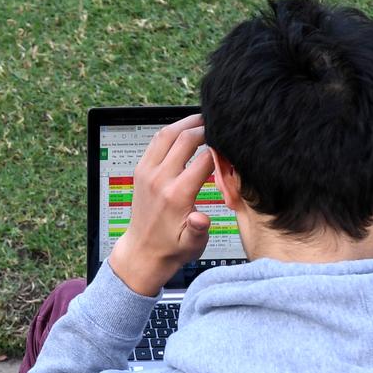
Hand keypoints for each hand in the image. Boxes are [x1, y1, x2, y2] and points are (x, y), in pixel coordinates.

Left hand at [108, 113, 214, 295]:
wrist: (143, 252)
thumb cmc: (171, 248)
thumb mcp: (192, 245)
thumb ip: (198, 229)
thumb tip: (200, 219)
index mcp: (176, 195)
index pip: (204, 158)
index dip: (221, 148)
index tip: (232, 146)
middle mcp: (160, 179)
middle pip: (184, 138)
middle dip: (204, 127)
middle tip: (219, 125)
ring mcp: (147, 172)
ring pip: (166, 134)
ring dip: (185, 123)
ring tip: (203, 120)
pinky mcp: (140, 171)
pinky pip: (155, 141)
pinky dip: (171, 131)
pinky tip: (185, 131)